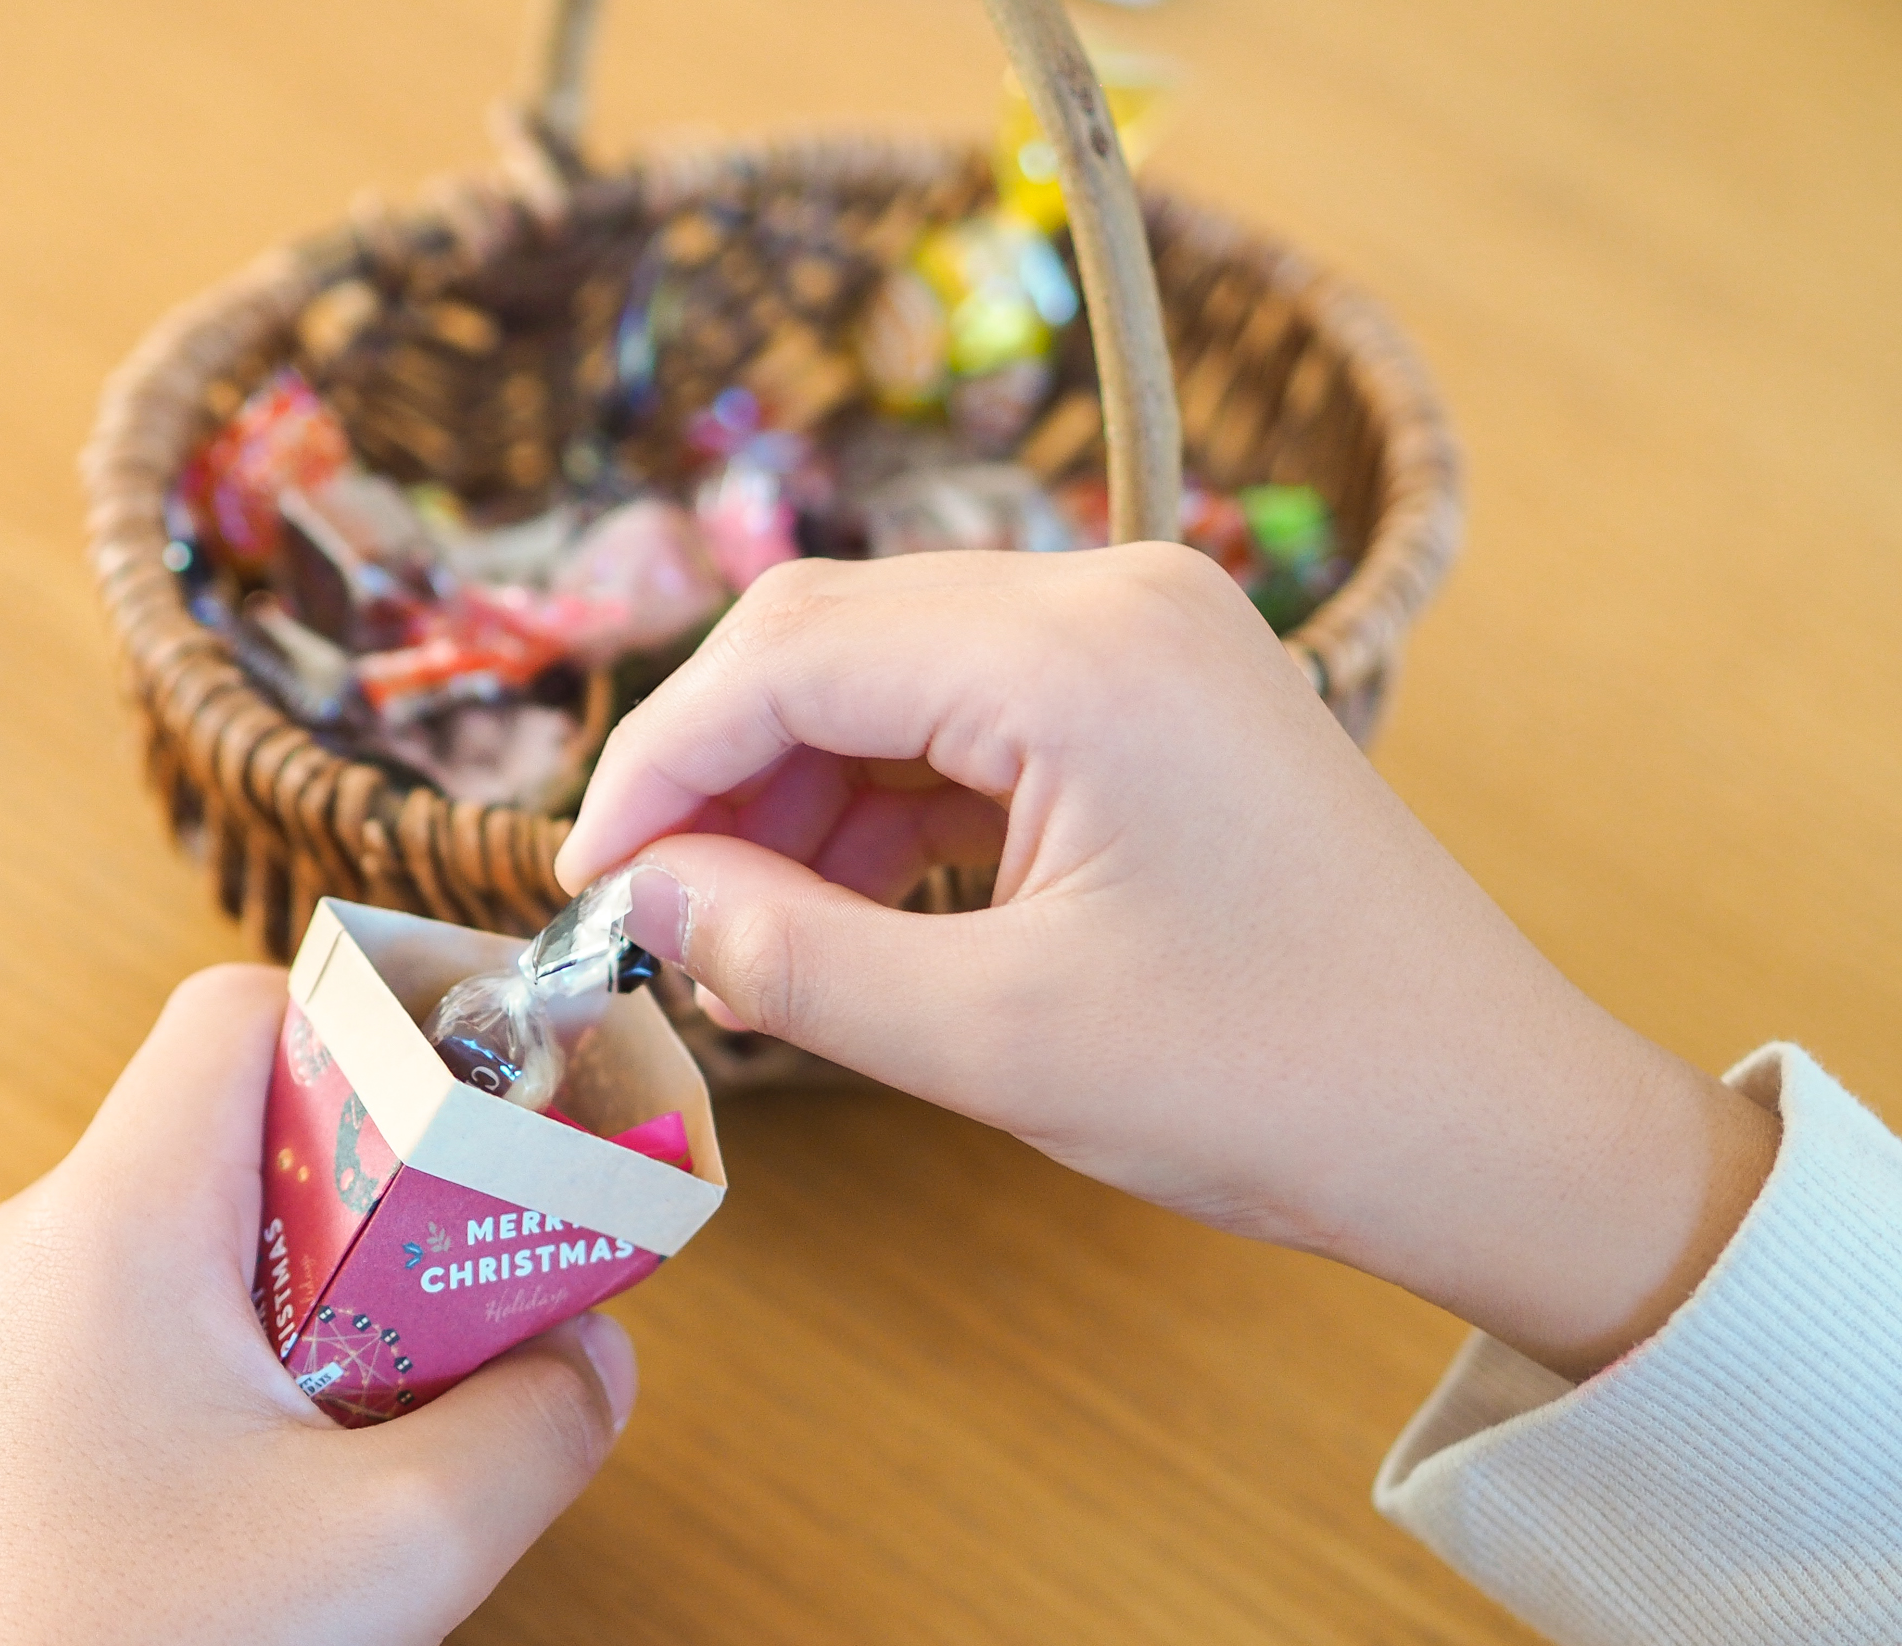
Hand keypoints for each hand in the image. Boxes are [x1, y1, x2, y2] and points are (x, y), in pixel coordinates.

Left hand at [0, 966, 635, 1644]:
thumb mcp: (392, 1549)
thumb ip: (536, 1424)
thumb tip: (591, 1350)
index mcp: (104, 1230)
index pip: (240, 1013)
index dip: (378, 1029)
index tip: (484, 1112)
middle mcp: (25, 1256)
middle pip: (239, 1130)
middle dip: (383, 1194)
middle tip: (473, 1282)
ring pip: (200, 1241)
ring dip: (324, 1294)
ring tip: (402, 1405)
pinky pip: (145, 1329)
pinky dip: (250, 1364)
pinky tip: (303, 1477)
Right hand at [560, 546, 1775, 1377]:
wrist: (1493, 1123)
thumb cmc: (1274, 1086)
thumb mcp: (994, 1039)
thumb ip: (784, 950)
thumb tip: (638, 896)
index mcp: (1078, 652)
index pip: (788, 652)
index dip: (657, 763)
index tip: (586, 882)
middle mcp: (1115, 597)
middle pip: (833, 634)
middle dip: (719, 772)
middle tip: (651, 912)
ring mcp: (1149, 635)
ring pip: (895, 671)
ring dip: (799, 791)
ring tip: (748, 936)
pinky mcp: (1163, 693)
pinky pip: (974, 712)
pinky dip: (888, 800)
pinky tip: (843, 907)